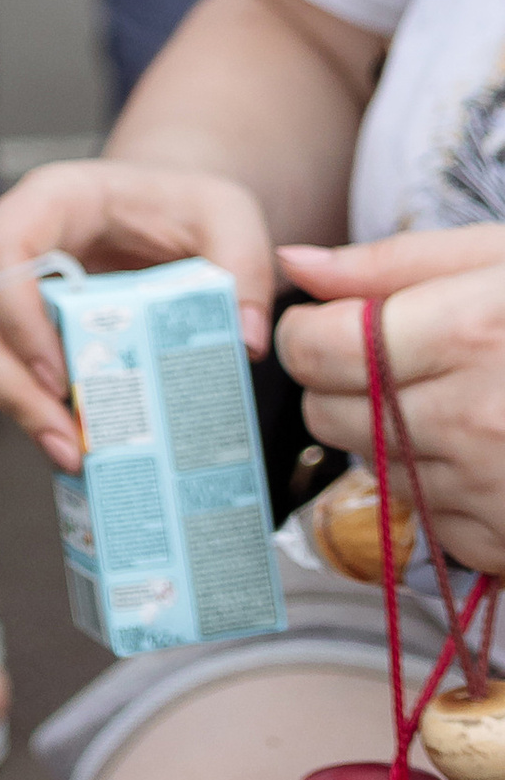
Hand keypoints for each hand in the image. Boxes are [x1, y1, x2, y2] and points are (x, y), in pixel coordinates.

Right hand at [0, 159, 275, 471]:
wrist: (173, 212)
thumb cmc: (188, 205)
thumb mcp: (230, 215)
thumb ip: (246, 266)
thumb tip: (244, 341)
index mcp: (54, 199)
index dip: (15, 314)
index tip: (61, 373)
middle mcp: (18, 241)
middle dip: (11, 384)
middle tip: (67, 439)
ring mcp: (15, 286)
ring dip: (18, 406)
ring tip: (73, 455)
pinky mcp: (27, 326)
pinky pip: (9, 370)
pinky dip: (37, 409)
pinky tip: (81, 446)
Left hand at [276, 230, 504, 576]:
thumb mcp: (501, 259)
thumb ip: (392, 265)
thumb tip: (295, 264)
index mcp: (467, 333)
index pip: (314, 348)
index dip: (307, 334)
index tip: (329, 325)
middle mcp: (474, 419)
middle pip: (331, 414)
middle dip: (341, 385)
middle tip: (396, 362)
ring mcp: (492, 491)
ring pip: (374, 469)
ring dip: (391, 439)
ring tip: (458, 400)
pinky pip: (428, 520)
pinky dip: (439, 489)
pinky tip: (487, 452)